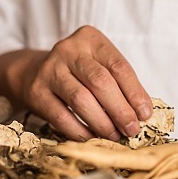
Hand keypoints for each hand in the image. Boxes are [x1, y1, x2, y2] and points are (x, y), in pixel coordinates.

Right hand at [0, 26, 151, 140]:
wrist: (32, 72)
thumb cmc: (76, 72)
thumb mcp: (98, 66)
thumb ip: (119, 84)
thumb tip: (140, 114)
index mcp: (90, 39)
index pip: (118, 66)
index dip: (135, 93)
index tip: (145, 114)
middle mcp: (68, 50)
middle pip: (100, 82)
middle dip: (120, 110)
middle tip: (132, 130)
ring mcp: (50, 70)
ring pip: (81, 100)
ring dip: (102, 123)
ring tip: (115, 136)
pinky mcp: (36, 91)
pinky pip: (62, 116)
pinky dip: (80, 131)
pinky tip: (92, 138)